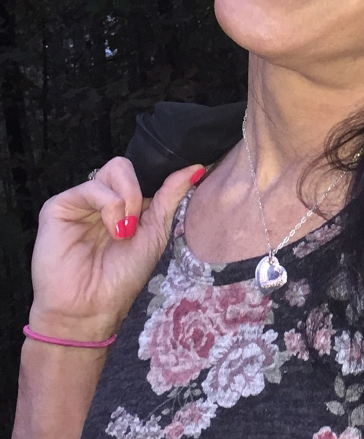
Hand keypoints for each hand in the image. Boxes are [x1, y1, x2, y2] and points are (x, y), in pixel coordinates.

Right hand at [28, 158, 203, 340]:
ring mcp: (81, 200)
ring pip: (116, 168)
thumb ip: (171, 195)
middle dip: (140, 192)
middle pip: (128, 165)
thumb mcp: (156, 231)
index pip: (143, 171)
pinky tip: (113, 230)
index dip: (159, 175)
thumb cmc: (124, 275)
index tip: (174, 186)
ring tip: (124, 231)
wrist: (92, 307)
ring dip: (129, 200)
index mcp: (126, 202)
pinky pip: (93, 186)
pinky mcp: (59, 206)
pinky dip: (110, 206)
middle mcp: (103, 197)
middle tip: (137, 222)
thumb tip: (196, 167)